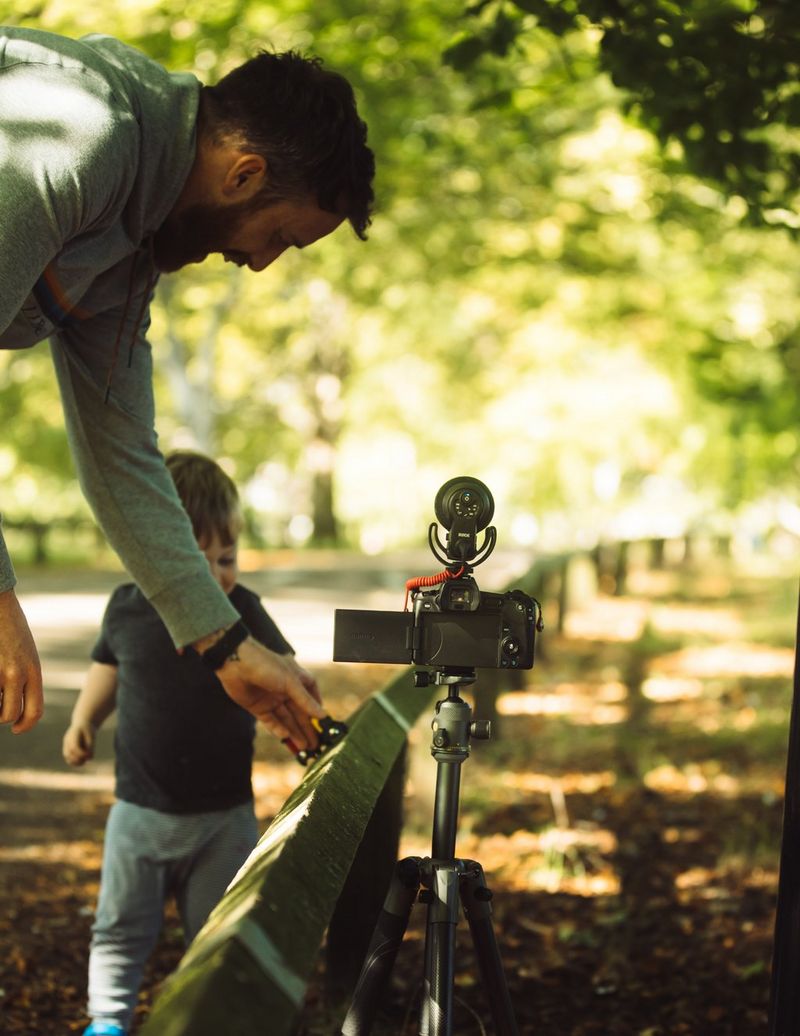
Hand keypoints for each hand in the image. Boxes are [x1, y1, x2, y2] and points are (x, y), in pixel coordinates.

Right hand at [0, 588, 43, 733]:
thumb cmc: (8, 627)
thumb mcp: (24, 652)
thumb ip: (24, 675)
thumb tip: (14, 702)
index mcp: (33, 669)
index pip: (35, 710)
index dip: (25, 725)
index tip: (16, 728)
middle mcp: (17, 673)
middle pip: (10, 714)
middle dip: (1, 716)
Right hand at [63, 722, 95, 765]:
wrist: (82, 724)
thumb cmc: (88, 730)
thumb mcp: (92, 736)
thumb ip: (91, 746)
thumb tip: (89, 758)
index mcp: (74, 734)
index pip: (74, 747)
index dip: (81, 754)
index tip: (88, 756)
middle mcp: (67, 740)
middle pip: (69, 753)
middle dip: (78, 759)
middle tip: (86, 759)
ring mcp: (66, 745)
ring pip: (67, 757)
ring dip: (75, 762)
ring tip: (84, 761)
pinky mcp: (67, 749)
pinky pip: (68, 759)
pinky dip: (74, 762)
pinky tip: (82, 761)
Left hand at [216, 638, 325, 748]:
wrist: (235, 663)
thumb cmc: (266, 665)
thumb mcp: (290, 682)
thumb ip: (305, 701)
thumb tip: (322, 715)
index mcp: (297, 679)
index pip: (311, 697)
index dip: (317, 710)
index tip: (324, 725)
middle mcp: (286, 690)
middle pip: (299, 712)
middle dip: (307, 728)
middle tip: (315, 745)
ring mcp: (272, 699)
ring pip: (286, 720)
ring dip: (295, 732)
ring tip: (304, 747)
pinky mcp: (258, 707)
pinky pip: (271, 721)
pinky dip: (278, 729)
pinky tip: (287, 737)